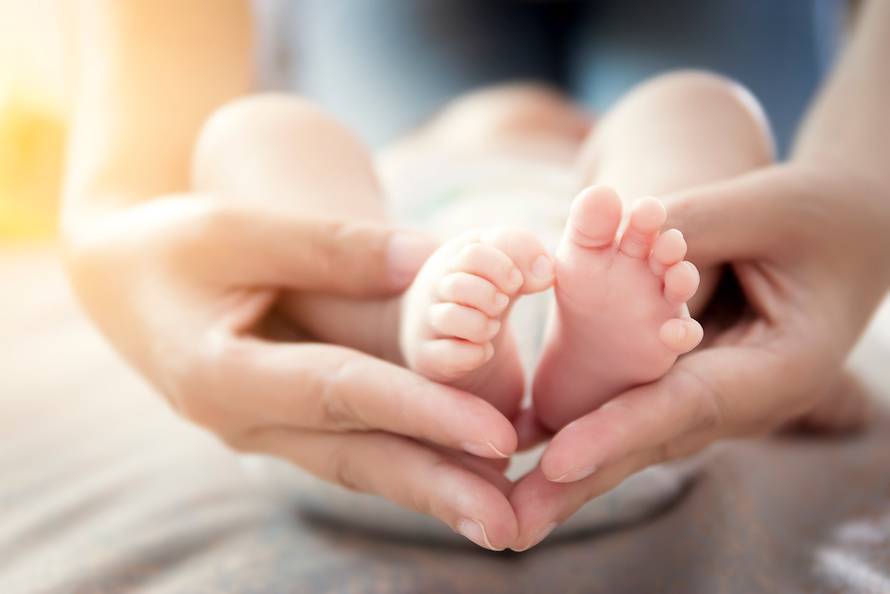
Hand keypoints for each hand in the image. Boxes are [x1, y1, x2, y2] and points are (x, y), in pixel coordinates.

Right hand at [63, 195, 522, 549]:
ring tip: (500, 515)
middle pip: (354, 458)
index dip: (420, 411)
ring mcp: (261, 432)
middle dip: (436, 488)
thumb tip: (430, 259)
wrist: (123, 281)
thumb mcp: (236, 228)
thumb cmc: (172, 246)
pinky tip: (459, 476)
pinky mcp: (281, 426)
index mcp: (220, 373)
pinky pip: (349, 451)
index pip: (339, 394)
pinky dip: (405, 464)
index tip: (495, 433)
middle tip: (511, 521)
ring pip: (356, 466)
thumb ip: (332, 247)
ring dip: (429, 490)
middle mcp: (242, 421)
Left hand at [508, 163, 889, 549]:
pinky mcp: (685, 385)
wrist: (844, 238)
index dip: (620, 430)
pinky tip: (534, 473)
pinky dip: (585, 441)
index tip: (557, 461)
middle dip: (578, 486)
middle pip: (650, 443)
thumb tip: (617, 236)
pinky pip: (631, 416)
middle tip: (511, 526)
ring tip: (509, 515)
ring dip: (572, 480)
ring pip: (635, 441)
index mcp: (779, 366)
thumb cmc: (816, 219)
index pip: (688, 402)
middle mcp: (742, 399)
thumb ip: (694, 224)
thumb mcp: (767, 208)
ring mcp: (712, 399)